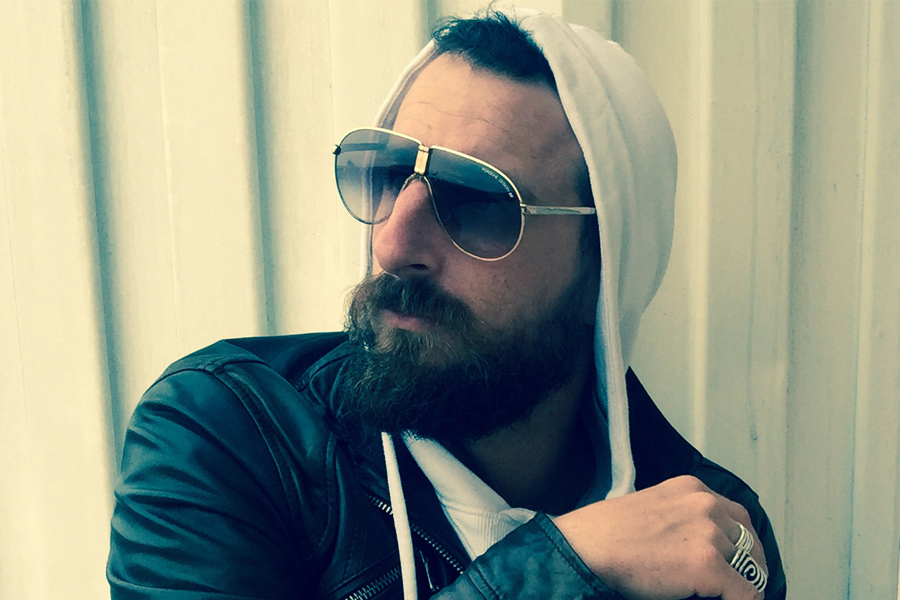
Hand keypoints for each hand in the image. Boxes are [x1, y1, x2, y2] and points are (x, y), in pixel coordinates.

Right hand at [553, 475, 766, 599]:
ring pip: (750, 567)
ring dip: (742, 584)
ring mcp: (709, 534)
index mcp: (690, 488)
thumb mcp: (649, 506)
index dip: (738, 542)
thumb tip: (693, 544)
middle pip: (749, 539)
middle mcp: (705, 504)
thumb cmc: (605, 532)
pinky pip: (745, 592)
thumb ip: (679, 517)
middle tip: (741, 583)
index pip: (735, 514)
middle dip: (750, 563)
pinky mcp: (708, 565)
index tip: (736, 561)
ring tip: (731, 596)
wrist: (587, 547)